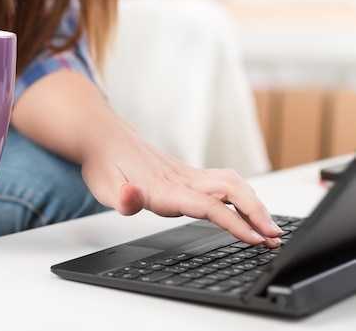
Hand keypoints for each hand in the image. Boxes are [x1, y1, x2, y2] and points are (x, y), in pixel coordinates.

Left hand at [81, 118, 283, 247]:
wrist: (103, 137)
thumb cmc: (103, 163)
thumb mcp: (102, 186)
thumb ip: (120, 197)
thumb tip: (132, 198)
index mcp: (165, 188)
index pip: (209, 206)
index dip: (236, 223)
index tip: (256, 240)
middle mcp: (181, 178)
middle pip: (231, 191)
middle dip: (257, 214)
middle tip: (275, 238)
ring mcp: (186, 173)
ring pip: (232, 182)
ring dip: (254, 203)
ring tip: (269, 227)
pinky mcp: (185, 171)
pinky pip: (223, 180)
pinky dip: (243, 194)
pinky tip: (247, 206)